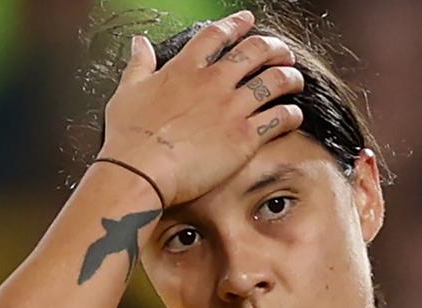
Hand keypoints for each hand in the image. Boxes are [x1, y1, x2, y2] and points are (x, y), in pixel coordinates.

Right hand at [97, 10, 303, 206]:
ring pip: (275, 80)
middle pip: (255, 51)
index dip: (236, 24)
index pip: (216, 35)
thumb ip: (138, 65)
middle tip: (282, 53)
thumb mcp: (126, 92)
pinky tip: (294, 116)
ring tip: (295, 80)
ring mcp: (231, 108)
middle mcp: (213, 83)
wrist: (140, 171)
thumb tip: (139, 44)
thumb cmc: (129, 138)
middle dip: (274, 47)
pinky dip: (292, 115)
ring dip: (290, 77)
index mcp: (185, 70)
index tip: (248, 21)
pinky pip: (280, 118)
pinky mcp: (244, 137)